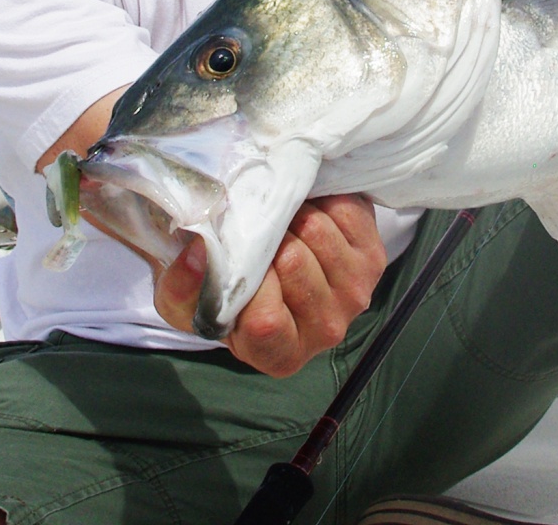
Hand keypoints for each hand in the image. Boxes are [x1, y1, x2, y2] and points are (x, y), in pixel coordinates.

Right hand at [152, 194, 387, 376]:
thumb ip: (182, 285)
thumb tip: (202, 252)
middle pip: (293, 261)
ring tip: (278, 218)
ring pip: (318, 231)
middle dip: (267, 234)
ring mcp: (356, 293)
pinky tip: (306, 210)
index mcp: (279, 355)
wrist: (265, 271)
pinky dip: (322, 200)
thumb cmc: (222, 293)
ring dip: (292, 212)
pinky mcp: (375, 257)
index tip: (235, 255)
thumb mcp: (183, 301)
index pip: (265, 320)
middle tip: (254, 224)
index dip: (247, 279)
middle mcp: (326, 332)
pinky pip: (346, 211)